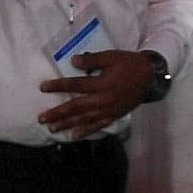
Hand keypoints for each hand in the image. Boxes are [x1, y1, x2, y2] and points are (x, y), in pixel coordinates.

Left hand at [34, 49, 154, 137]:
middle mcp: (103, 100)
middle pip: (76, 107)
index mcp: (101, 84)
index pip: (75, 85)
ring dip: (67, 124)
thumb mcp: (112, 57)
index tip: (43, 88)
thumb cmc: (129, 64)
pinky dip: (86, 131)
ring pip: (84, 119)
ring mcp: (108, 110)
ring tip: (52, 129)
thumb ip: (93, 60)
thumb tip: (73, 62)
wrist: (150, 77)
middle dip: (57, 113)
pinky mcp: (114, 116)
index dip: (58, 86)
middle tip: (41, 118)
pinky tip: (75, 136)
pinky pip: (98, 126)